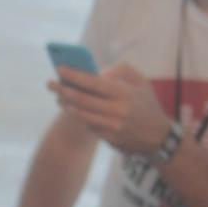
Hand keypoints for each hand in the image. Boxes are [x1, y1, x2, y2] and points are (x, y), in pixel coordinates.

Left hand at [49, 62, 171, 156]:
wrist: (158, 136)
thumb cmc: (147, 104)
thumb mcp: (142, 82)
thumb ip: (122, 70)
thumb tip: (100, 71)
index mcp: (124, 93)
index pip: (93, 82)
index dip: (74, 76)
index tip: (60, 69)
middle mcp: (116, 110)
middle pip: (81, 99)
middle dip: (62, 90)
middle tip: (49, 83)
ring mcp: (110, 126)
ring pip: (80, 113)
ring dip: (65, 103)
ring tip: (57, 95)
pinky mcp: (107, 137)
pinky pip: (87, 123)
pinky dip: (76, 114)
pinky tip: (69, 106)